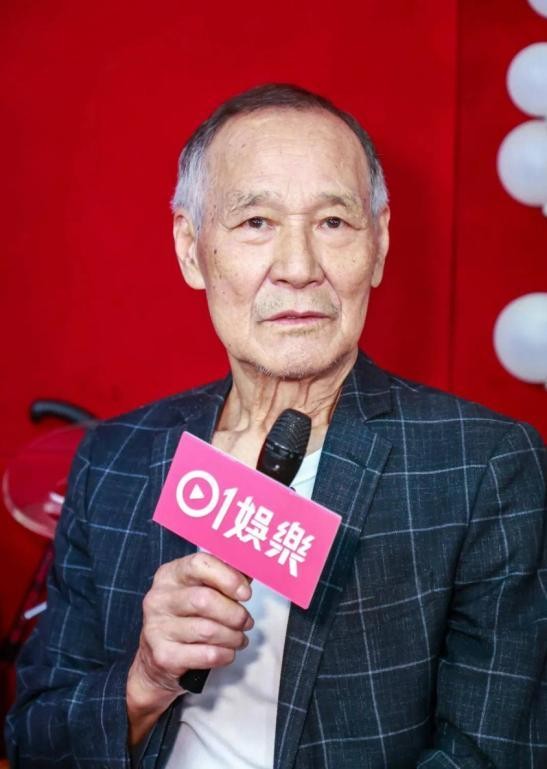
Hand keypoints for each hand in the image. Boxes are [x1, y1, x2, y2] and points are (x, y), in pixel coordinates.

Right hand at [126, 552, 251, 742]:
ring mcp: (157, 627)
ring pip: (208, 630)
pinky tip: (227, 652)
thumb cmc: (188, 617)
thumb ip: (226, 576)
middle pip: (205, 600)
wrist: (157, 660)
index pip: (199, 564)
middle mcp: (159, 598)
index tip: (246, 593)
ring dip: (233, 636)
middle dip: (235, 613)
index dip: (228, 577)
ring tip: (239, 638)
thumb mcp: (201, 589)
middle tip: (246, 621)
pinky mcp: (164, 656)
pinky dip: (225, 654)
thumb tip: (252, 566)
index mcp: (169, 574)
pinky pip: (206, 654)